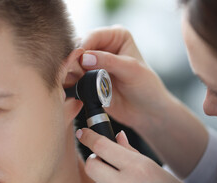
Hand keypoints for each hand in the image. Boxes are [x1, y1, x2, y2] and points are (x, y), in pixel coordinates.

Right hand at [79, 26, 208, 178]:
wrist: (146, 112)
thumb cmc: (146, 87)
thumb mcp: (131, 70)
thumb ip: (108, 61)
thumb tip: (84, 57)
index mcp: (115, 36)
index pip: (92, 36)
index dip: (84, 47)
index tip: (81, 61)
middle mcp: (102, 47)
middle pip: (78, 48)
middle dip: (75, 61)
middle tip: (80, 75)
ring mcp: (93, 64)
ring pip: (71, 63)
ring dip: (71, 73)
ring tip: (80, 83)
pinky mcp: (87, 79)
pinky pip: (71, 78)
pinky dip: (70, 83)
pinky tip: (76, 89)